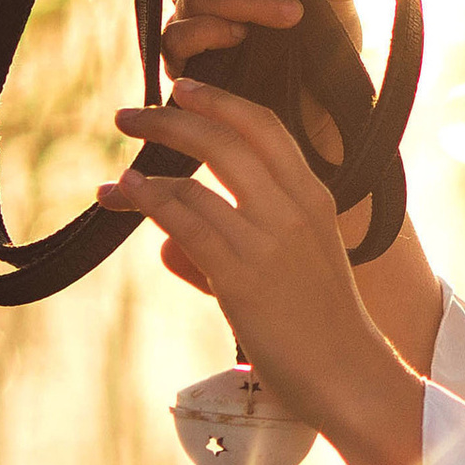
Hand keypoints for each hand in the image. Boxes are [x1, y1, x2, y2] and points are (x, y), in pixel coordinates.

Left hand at [95, 77, 426, 464]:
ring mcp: (268, 239)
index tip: (184, 90)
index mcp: (314, 196)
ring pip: (196, 178)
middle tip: (132, 114)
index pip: (265, 127)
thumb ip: (226, 250)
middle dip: (172, 118)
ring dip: (147, 164)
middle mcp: (294, 207)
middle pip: (226, 137)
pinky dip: (145, 201)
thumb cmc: (319, 328)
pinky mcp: (241, 276)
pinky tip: (121, 196)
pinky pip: (183, 222)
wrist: (349, 375)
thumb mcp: (287, 270)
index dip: (221, 101)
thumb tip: (166, 244)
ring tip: (115, 171)